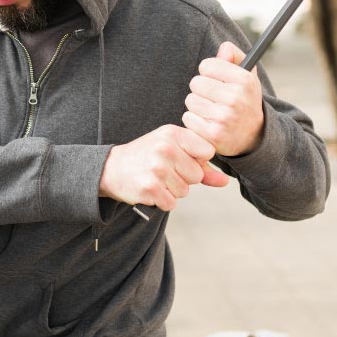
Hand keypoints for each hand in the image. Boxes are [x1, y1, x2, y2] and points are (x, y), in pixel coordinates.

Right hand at [99, 125, 230, 210]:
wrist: (111, 169)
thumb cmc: (147, 157)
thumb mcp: (173, 151)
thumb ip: (202, 166)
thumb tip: (225, 181)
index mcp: (173, 133)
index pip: (207, 152)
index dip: (196, 160)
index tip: (179, 159)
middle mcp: (165, 148)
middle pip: (196, 175)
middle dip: (183, 178)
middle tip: (163, 171)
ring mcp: (157, 168)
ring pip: (184, 191)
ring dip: (172, 190)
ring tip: (155, 179)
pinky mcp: (150, 188)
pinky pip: (171, 203)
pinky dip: (162, 201)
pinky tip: (150, 189)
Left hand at [182, 42, 263, 156]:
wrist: (253, 135)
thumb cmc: (244, 99)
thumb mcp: (246, 77)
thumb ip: (234, 57)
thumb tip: (224, 47)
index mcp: (244, 80)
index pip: (206, 65)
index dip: (209, 72)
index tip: (216, 80)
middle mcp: (236, 98)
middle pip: (195, 82)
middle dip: (201, 89)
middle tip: (213, 97)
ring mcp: (224, 117)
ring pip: (190, 100)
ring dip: (197, 105)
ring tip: (211, 110)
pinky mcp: (213, 134)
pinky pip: (188, 118)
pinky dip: (194, 120)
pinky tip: (208, 122)